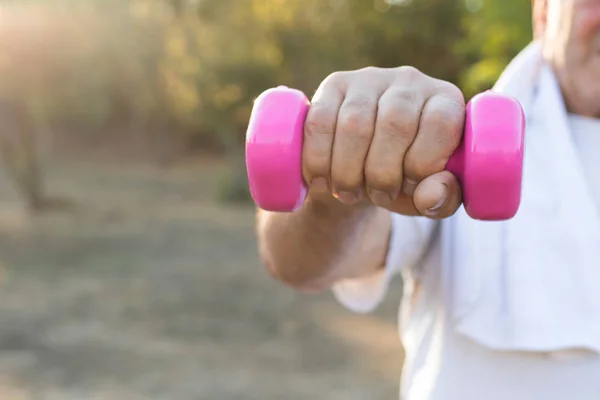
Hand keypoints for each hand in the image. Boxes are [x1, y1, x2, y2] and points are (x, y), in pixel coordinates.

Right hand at [302, 66, 464, 217]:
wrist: (360, 167)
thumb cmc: (403, 180)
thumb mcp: (427, 195)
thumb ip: (441, 199)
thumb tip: (429, 196)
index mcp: (445, 101)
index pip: (440, 123)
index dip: (424, 162)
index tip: (410, 188)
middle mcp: (410, 81)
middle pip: (394, 123)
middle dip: (382, 173)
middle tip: (378, 197)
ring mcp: (369, 79)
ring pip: (354, 124)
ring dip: (348, 171)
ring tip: (349, 193)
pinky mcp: (334, 84)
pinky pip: (321, 120)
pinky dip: (318, 158)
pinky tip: (320, 181)